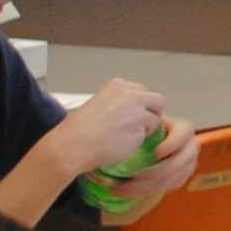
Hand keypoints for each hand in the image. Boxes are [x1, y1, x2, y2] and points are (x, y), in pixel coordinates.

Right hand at [53, 78, 169, 176]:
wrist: (73, 145)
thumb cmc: (78, 128)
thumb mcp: (98, 102)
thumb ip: (117, 101)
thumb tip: (132, 107)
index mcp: (118, 86)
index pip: (142, 91)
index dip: (141, 103)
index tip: (134, 112)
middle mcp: (130, 96)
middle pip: (158, 101)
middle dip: (153, 112)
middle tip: (144, 124)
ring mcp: (137, 113)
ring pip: (155, 120)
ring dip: (146, 129)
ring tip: (126, 136)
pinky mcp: (139, 131)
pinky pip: (147, 136)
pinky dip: (138, 141)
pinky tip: (122, 143)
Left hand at [119, 117, 201, 206]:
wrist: (150, 143)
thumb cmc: (147, 129)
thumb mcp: (146, 121)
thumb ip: (144, 121)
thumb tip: (131, 125)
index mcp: (183, 129)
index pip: (185, 133)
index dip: (173, 144)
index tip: (156, 153)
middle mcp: (190, 146)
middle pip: (183, 161)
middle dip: (160, 171)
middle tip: (137, 177)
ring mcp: (189, 162)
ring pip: (176, 177)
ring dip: (152, 185)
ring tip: (127, 188)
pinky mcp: (183, 176)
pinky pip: (172, 185)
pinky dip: (153, 190)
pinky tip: (134, 190)